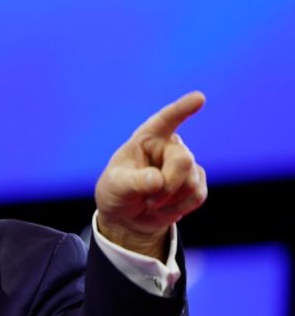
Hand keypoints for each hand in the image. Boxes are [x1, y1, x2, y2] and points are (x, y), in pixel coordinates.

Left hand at [95, 91, 207, 259]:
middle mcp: (169, 146)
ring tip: (151, 202)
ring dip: (170, 200)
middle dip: (168, 185)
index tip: (199, 98)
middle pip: (183, 160)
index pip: (165, 120)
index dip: (182, 109)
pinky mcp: (196, 182)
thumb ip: (134, 181)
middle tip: (150, 199)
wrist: (127, 217)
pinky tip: (164, 208)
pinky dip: (179, 208)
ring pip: (192, 182)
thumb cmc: (116, 193)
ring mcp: (184, 164)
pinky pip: (198, 195)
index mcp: (147, 138)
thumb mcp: (116, 186)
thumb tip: (158, 181)